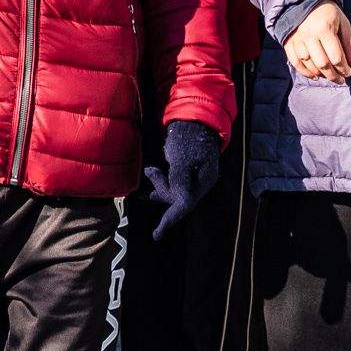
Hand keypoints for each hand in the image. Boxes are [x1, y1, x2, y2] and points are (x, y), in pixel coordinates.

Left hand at [142, 121, 222, 239]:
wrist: (194, 115)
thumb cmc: (189, 133)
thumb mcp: (183, 156)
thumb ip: (179, 179)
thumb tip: (179, 203)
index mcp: (204, 179)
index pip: (186, 204)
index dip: (171, 219)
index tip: (156, 234)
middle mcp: (199, 181)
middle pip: (177, 198)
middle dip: (160, 189)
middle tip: (151, 170)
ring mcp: (192, 176)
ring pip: (171, 191)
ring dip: (157, 185)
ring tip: (146, 173)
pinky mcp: (184, 171)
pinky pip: (170, 182)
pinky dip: (159, 180)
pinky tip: (148, 174)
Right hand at [285, 0, 350, 81]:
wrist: (306, 1)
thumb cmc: (329, 13)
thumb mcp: (344, 24)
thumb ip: (350, 44)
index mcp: (324, 29)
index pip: (336, 56)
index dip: (344, 69)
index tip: (349, 73)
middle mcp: (309, 35)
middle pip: (322, 63)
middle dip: (333, 75)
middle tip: (340, 80)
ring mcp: (297, 39)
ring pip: (308, 63)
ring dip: (319, 74)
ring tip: (328, 77)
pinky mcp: (288, 42)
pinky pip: (295, 61)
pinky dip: (304, 71)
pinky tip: (314, 76)